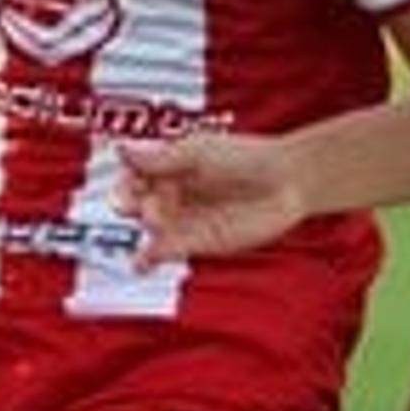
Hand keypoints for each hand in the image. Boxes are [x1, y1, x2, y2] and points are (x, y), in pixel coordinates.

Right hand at [117, 129, 309, 267]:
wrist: (286, 180)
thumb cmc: (248, 158)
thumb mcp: (198, 151)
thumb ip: (160, 157)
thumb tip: (124, 149)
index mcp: (171, 167)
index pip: (135, 175)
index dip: (127, 178)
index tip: (127, 178)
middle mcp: (175, 194)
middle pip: (139, 202)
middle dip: (132, 202)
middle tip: (137, 200)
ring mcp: (185, 219)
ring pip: (150, 228)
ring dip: (146, 225)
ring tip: (153, 216)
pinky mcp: (199, 242)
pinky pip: (166, 251)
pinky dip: (150, 257)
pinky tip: (141, 261)